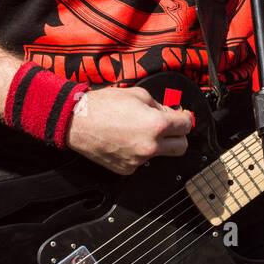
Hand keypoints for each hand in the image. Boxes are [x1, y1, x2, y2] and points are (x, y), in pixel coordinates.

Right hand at [66, 85, 193, 175]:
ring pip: (161, 155)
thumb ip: (160, 105)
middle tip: (171, 128)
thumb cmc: (103, 105)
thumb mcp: (138, 94)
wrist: (77, 122)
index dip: (186, 119)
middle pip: (181, 147)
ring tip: (140, 131)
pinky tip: (127, 141)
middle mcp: (151, 146)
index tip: (183, 117)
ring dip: (158, 144)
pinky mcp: (127, 169)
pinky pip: (143, 162)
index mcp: (156, 124)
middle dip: (179, 136)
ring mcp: (139, 160)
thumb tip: (171, 112)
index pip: (187, 125)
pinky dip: (139, 153)